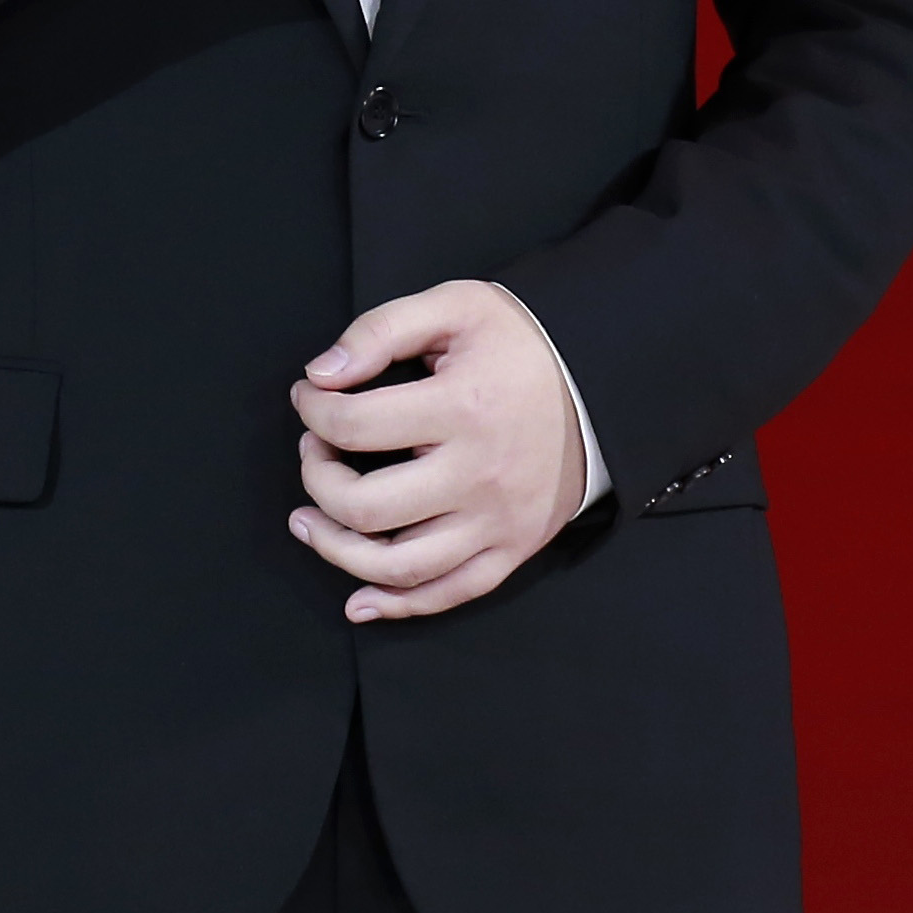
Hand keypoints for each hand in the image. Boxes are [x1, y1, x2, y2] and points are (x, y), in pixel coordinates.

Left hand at [286, 280, 585, 622]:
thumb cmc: (522, 344)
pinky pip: (449, 593)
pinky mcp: (513, 548)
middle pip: (366, 507)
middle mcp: (478, 474)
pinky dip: (397, 605)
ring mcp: (497, 521)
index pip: (354, 425)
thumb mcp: (454, 307)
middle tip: (314, 451)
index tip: (309, 397)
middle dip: (317, 479)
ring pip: (399, 566)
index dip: (313, 410)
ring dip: (337, 550)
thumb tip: (320, 374)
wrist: (602, 382)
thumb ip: (380, 331)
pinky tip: (358, 599)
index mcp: (462, 408)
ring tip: (310, 522)